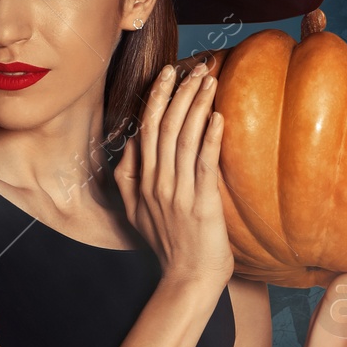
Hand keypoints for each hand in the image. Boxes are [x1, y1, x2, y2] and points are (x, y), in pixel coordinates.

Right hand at [114, 60, 233, 291]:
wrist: (186, 280)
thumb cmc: (167, 246)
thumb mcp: (135, 211)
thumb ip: (128, 177)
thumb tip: (130, 143)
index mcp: (140, 181)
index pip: (145, 128)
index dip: (157, 97)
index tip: (169, 73)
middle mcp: (155, 182)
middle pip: (163, 126)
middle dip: (179, 92)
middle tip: (194, 66)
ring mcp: (176, 193)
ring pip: (183, 139)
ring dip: (196, 106)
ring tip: (209, 80)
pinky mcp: (200, 204)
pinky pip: (203, 164)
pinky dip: (209, 138)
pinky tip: (217, 117)